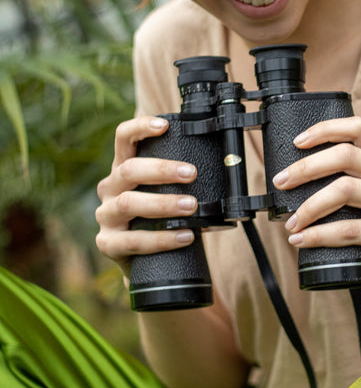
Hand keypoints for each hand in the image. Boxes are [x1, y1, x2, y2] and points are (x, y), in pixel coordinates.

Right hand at [95, 116, 198, 274]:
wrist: (142, 262)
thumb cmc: (159, 219)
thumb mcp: (165, 193)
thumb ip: (181, 181)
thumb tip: (227, 171)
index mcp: (123, 169)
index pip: (123, 139)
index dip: (140, 127)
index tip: (164, 125)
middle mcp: (109, 188)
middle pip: (129, 169)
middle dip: (162, 169)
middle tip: (192, 173)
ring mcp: (105, 216)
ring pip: (129, 203)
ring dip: (163, 203)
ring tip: (192, 205)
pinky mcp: (107, 244)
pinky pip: (132, 240)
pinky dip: (161, 239)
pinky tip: (184, 236)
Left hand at [272, 116, 360, 296]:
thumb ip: (351, 178)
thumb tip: (295, 178)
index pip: (357, 129)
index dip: (325, 130)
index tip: (297, 142)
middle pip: (345, 156)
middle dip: (305, 168)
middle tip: (281, 182)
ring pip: (344, 190)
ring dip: (309, 206)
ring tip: (290, 223)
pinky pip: (349, 230)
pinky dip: (318, 235)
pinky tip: (302, 240)